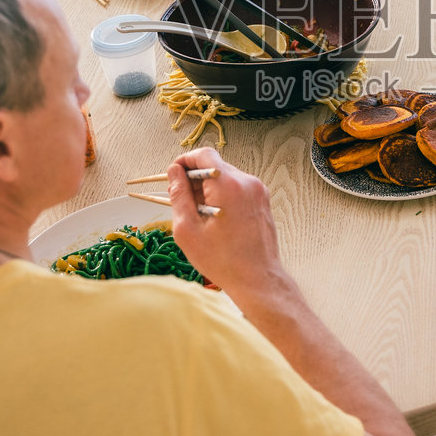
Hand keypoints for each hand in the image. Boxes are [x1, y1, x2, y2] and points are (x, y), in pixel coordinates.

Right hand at [165, 148, 292, 300]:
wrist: (258, 280)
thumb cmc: (222, 260)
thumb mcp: (188, 229)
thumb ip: (179, 195)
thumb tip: (174, 172)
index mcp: (228, 186)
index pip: (204, 155)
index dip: (185, 161)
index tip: (174, 174)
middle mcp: (247, 183)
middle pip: (215, 166)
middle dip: (195, 179)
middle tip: (180, 199)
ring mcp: (258, 192)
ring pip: (226, 178)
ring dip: (209, 189)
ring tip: (197, 214)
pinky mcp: (262, 202)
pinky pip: (238, 189)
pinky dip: (223, 196)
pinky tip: (214, 218)